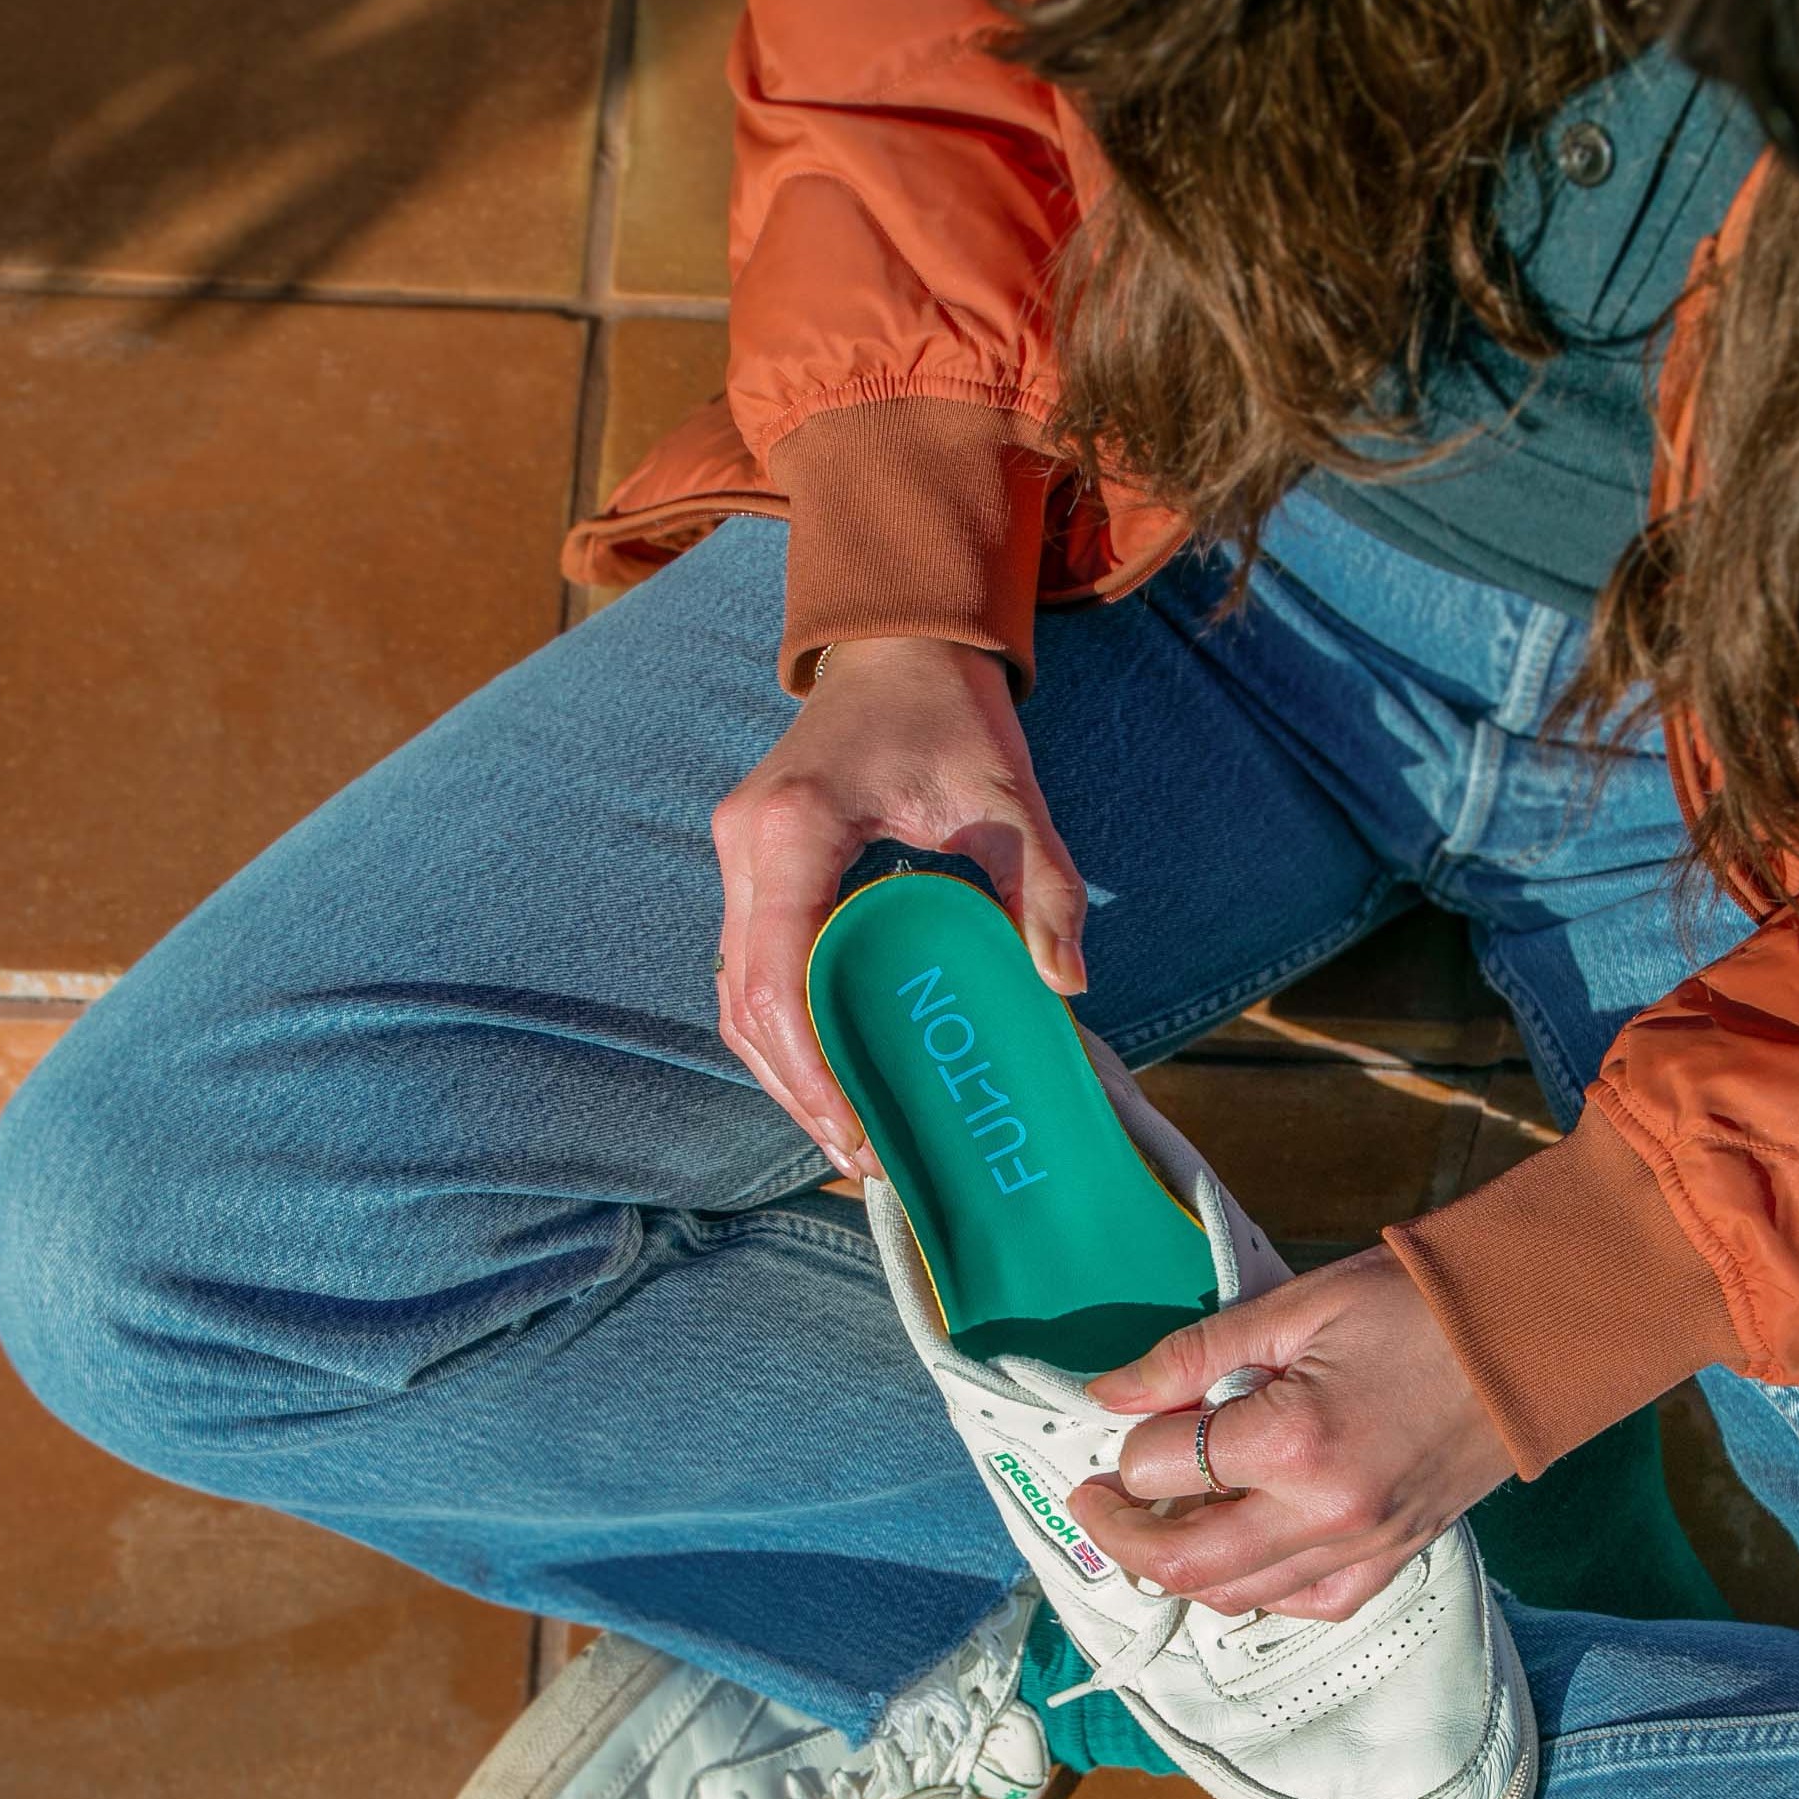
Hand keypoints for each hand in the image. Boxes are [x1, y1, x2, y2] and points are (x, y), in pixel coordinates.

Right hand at [710, 636, 1087, 1177]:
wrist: (901, 643)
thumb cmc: (952, 712)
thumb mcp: (1012, 794)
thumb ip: (1044, 885)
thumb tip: (1065, 981)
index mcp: (794, 827)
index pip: (779, 973)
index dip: (810, 1064)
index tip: (858, 1127)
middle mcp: (745, 844)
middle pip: (744, 1000)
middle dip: (798, 1089)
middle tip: (863, 1155)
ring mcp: (737, 856)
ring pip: (733, 993)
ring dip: (781, 1070)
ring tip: (847, 1135)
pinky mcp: (750, 867)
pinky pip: (748, 968)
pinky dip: (780, 1029)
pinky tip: (829, 1075)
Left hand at [1072, 1246, 1513, 1620]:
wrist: (1529, 1333)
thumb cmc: (1411, 1304)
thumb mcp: (1290, 1309)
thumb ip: (1190, 1357)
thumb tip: (1106, 1394)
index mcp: (1291, 1441)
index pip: (1162, 1467)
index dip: (1129, 1441)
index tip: (1128, 1417)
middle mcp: (1323, 1515)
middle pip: (1182, 1562)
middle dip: (1120, 1534)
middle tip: (1095, 1500)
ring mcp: (1363, 1548)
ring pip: (1238, 1597)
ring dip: (1180, 1567)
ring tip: (1159, 1520)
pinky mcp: (1394, 1560)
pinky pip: (1306, 1605)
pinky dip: (1258, 1589)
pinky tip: (1240, 1548)